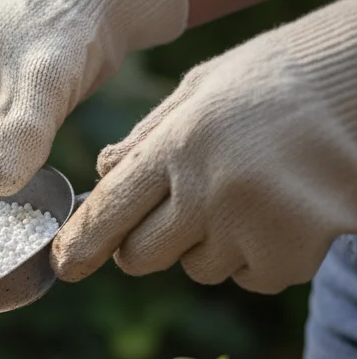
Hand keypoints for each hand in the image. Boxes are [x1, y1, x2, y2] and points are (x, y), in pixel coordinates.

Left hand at [52, 0, 356, 292]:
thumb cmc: (280, 80)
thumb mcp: (203, 89)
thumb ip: (149, 136)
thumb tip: (102, 175)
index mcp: (179, 144)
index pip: (109, 210)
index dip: (81, 244)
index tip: (64, 265)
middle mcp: (209, 189)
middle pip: (142, 256)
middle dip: (147, 244)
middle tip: (181, 212)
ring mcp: (253, 225)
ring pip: (199, 268)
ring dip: (213, 245)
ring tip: (251, 192)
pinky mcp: (294, 253)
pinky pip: (252, 278)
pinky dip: (261, 257)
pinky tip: (283, 211)